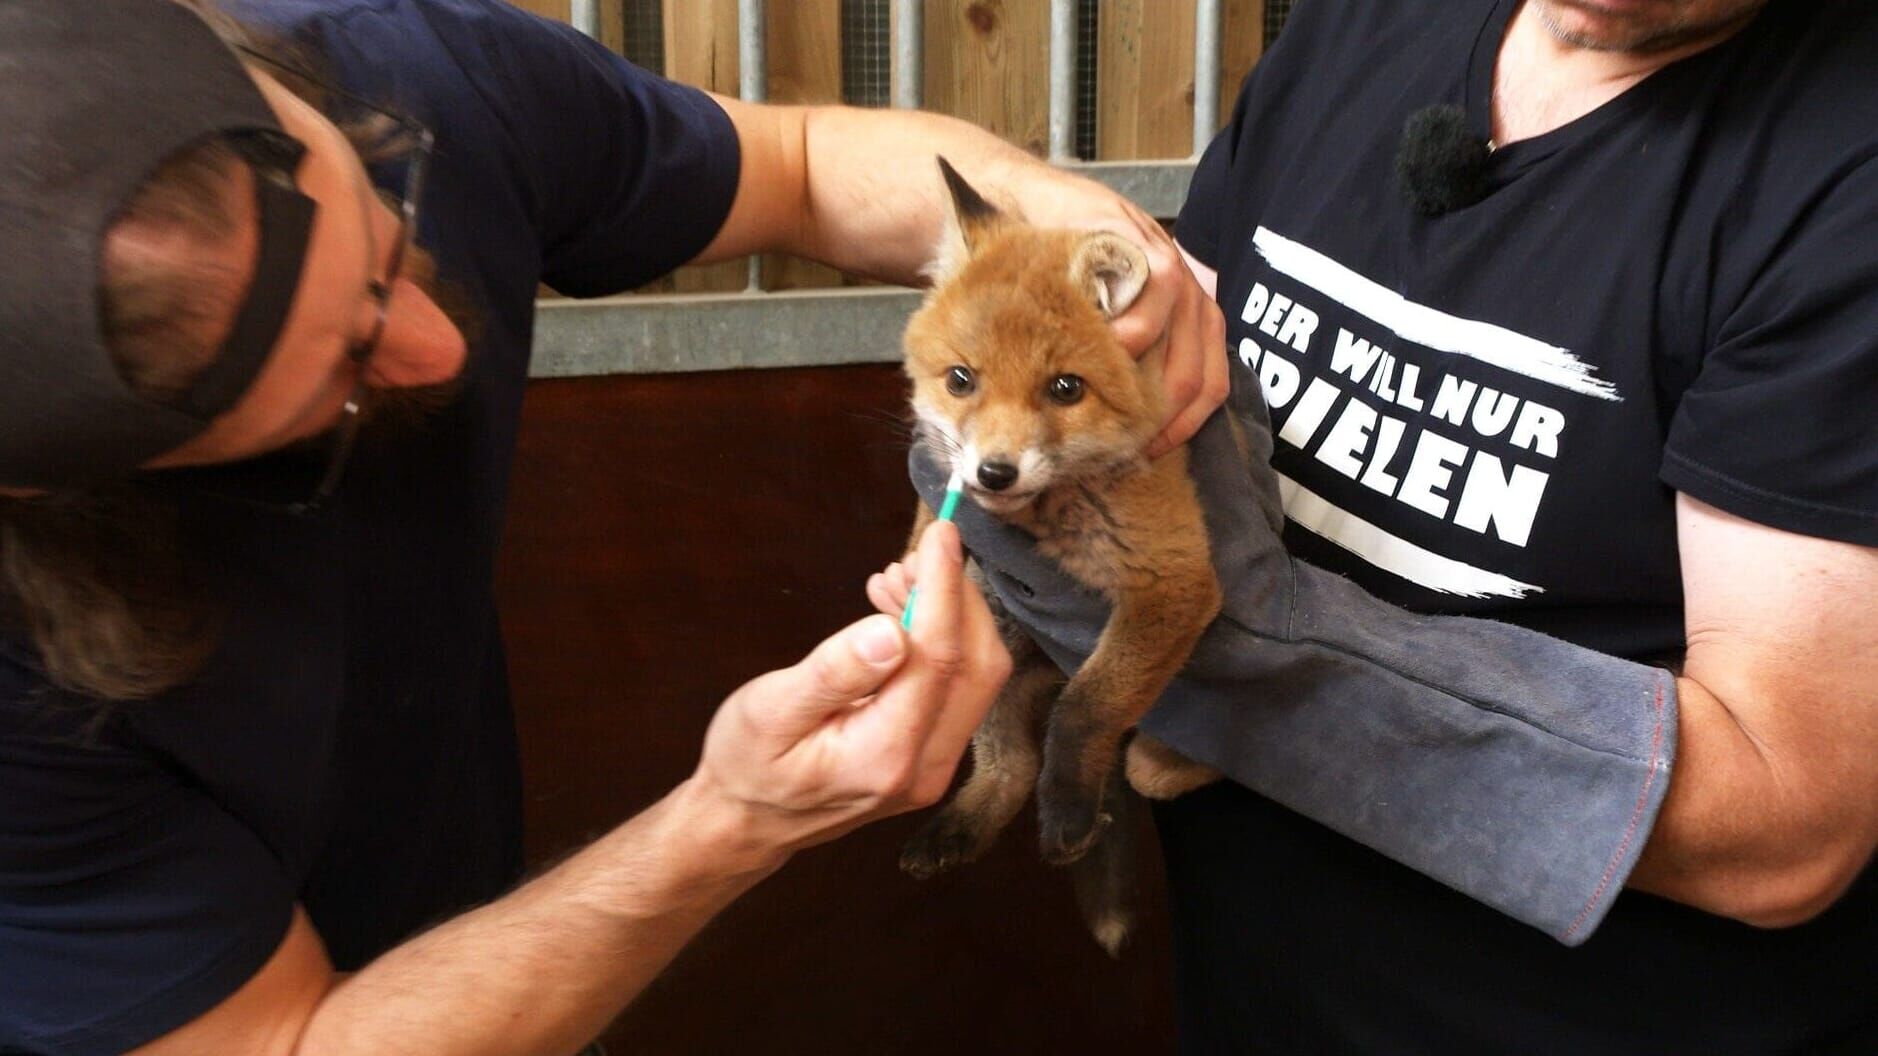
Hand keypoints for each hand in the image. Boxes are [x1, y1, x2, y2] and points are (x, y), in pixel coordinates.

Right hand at [686, 520, 1010, 870]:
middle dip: (956, 598)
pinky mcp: (933, 756)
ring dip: (949, 617)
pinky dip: (940, 641)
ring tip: (895, 580)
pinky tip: (898, 614)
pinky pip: (956, 689)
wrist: (748, 822)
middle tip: (912, 556)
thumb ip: (833, 673)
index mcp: (885, 755)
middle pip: (977, 667)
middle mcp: (925, 768)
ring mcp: (935, 766)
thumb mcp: (769, 710)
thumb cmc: (748, 764)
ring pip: (976, 676)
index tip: (941, 534)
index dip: (945, 588)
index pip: (939, 658)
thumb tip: (892, 631)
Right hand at [1007, 167, 1227, 456]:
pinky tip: (1107, 344)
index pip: (1210, 388)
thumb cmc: (1070, 274)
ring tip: (1106, 402)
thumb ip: (1123, 365)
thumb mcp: (1103, 322)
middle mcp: (1192, 298)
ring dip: (1144, 382)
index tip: (1146, 452)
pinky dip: (1135, 329)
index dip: (1181, 428)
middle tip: (1117, 439)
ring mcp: (1172, 269)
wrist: (1042, 208)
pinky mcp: (1145, 244)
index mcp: (1192, 320)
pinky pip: (1158, 295)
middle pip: (1195, 378)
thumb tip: (1121, 431)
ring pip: (1181, 346)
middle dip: (1158, 417)